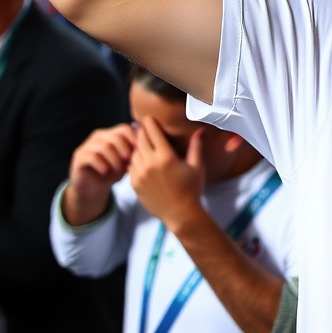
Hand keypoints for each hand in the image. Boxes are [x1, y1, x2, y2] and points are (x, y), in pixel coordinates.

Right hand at [64, 124, 136, 225]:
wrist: (93, 188)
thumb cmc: (113, 172)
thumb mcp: (127, 162)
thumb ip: (135, 152)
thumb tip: (147, 146)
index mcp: (111, 134)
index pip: (125, 128)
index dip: (134, 140)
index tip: (140, 153)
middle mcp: (98, 137)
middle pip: (116, 136)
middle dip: (125, 151)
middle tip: (129, 163)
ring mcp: (87, 145)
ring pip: (104, 146)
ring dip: (114, 159)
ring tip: (119, 170)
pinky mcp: (79, 156)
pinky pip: (92, 156)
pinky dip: (102, 164)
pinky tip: (106, 172)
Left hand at [128, 118, 204, 232]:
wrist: (180, 214)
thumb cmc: (191, 189)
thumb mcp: (197, 166)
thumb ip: (196, 146)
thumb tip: (201, 130)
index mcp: (165, 157)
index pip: (151, 131)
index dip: (150, 122)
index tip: (150, 118)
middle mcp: (150, 164)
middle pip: (140, 139)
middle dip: (142, 131)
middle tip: (145, 128)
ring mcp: (139, 174)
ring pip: (133, 152)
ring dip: (138, 146)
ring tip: (145, 145)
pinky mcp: (134, 183)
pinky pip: (130, 165)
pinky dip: (135, 160)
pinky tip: (143, 161)